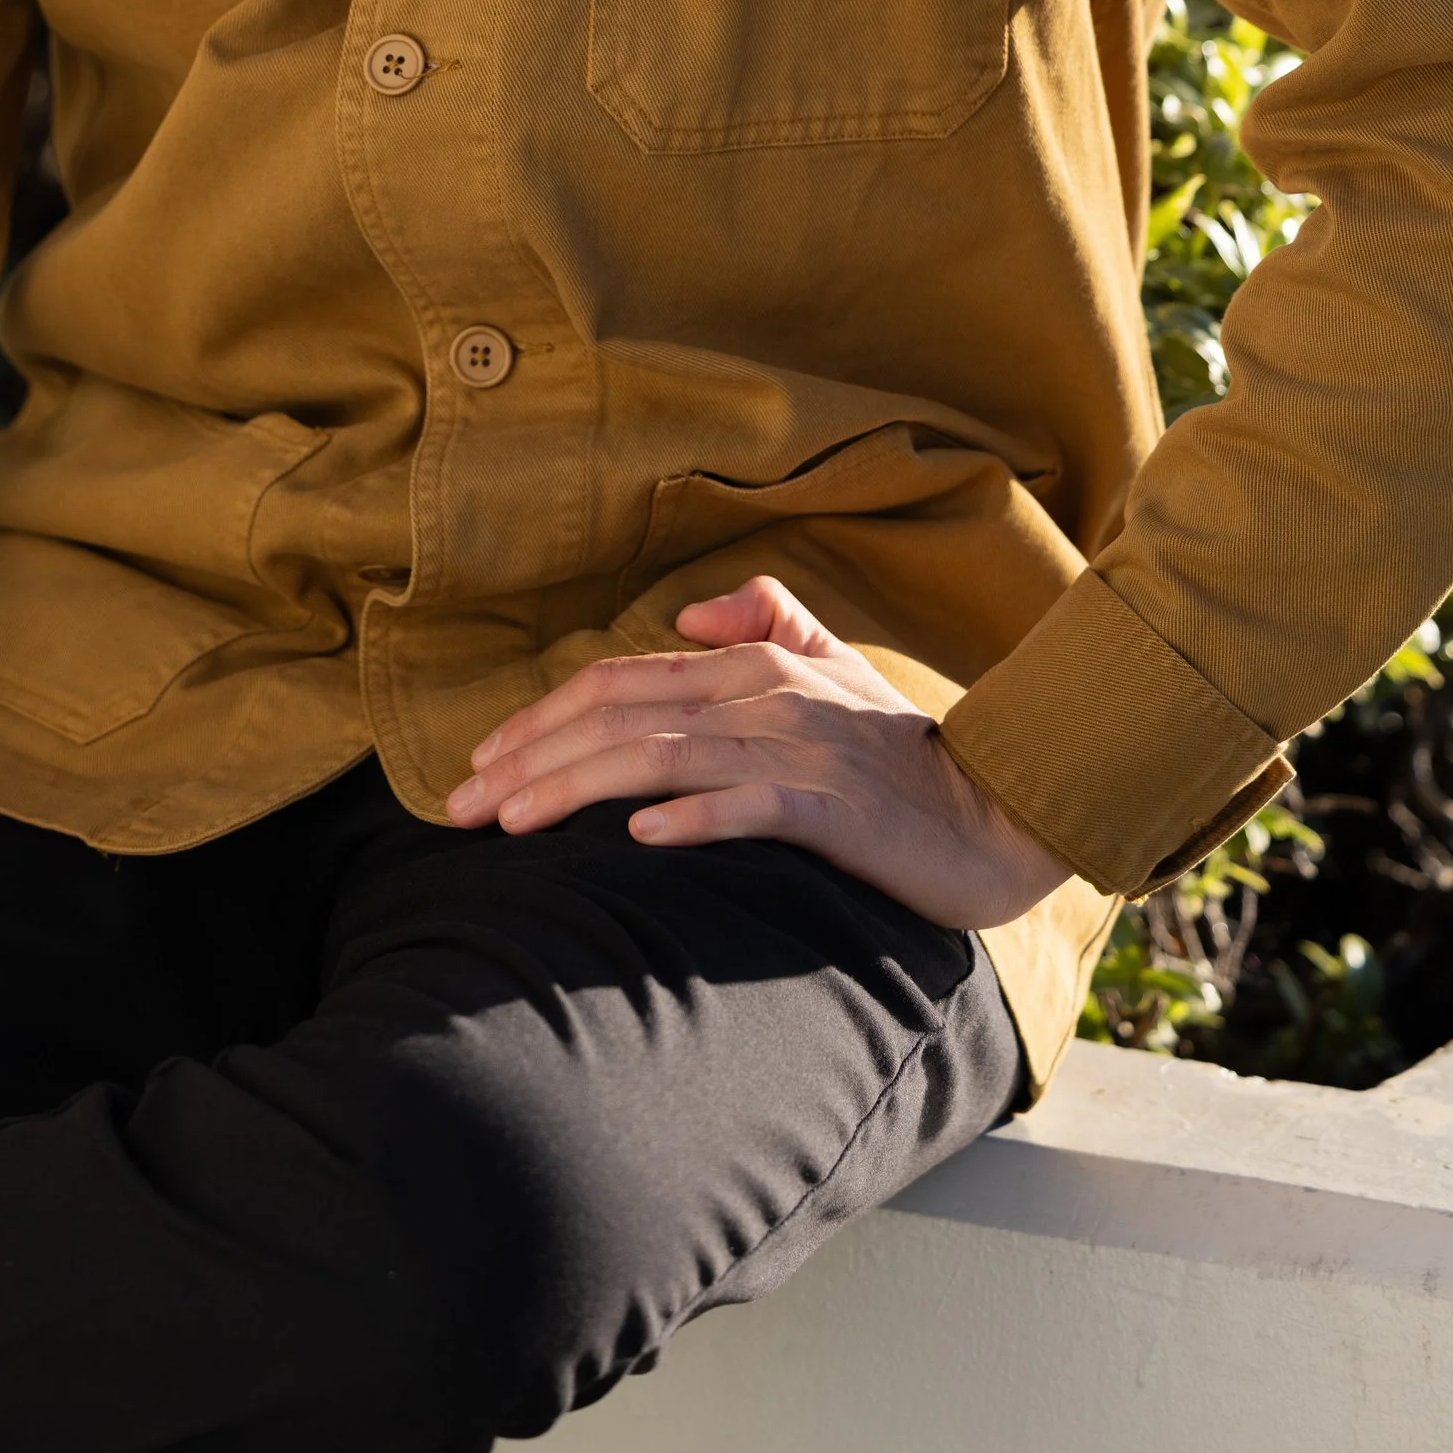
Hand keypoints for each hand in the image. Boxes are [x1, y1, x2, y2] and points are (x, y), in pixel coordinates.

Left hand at [446, 574, 1073, 930]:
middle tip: (460, 808)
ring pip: (663, 758)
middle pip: (621, 715)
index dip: (540, 717)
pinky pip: (751, 807)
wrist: (992, 813)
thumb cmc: (897, 752)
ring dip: (579, 788)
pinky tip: (639, 838)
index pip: (619, 681)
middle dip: (530, 759)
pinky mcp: (835, 812)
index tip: (478, 763)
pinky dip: (693, 817)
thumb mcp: (830, 670)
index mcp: (751, 664)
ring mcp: (798, 752)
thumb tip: (689, 615)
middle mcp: (763, 696)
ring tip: (514, 822)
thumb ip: (764, 621)